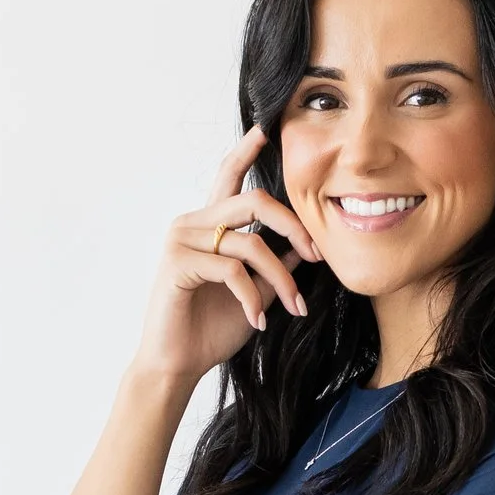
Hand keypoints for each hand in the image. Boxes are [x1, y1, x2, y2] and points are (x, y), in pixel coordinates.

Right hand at [133, 129, 321, 389]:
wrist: (177, 364)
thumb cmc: (211, 329)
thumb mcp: (256, 291)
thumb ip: (275, 262)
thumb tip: (306, 243)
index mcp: (208, 223)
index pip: (228, 177)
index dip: (246, 151)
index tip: (265, 130)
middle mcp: (191, 223)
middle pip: (253, 201)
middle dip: (293, 226)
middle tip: (317, 255)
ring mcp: (181, 240)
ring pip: (250, 242)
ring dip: (281, 278)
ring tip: (293, 308)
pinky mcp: (177, 264)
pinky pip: (231, 270)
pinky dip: (253, 297)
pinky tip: (258, 321)